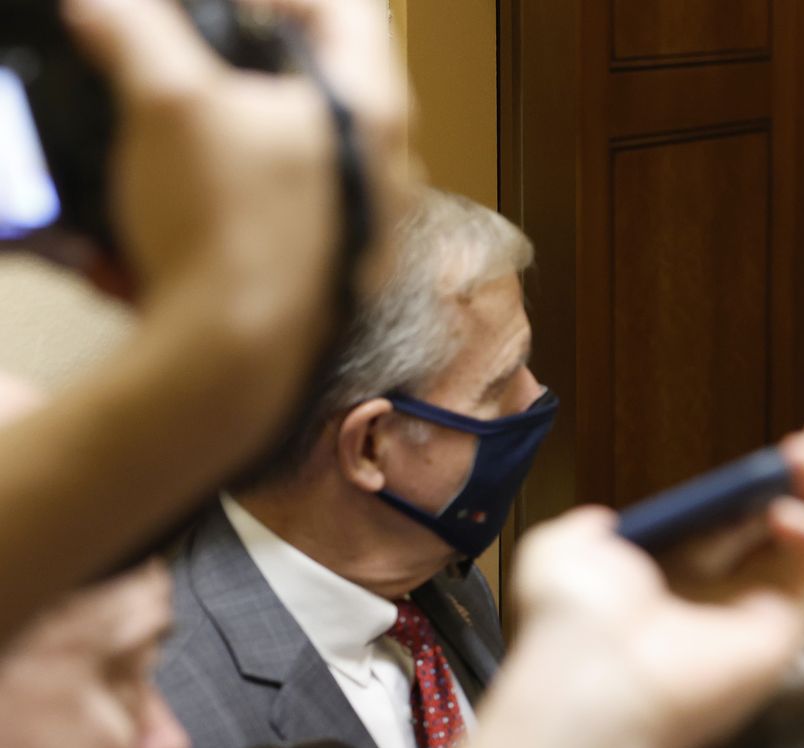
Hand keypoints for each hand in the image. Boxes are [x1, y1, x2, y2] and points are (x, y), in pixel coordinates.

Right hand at [64, 0, 415, 338]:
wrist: (235, 352)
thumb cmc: (225, 226)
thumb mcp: (168, 102)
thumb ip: (139, 33)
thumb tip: (110, 8)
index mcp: (372, 105)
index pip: (345, 4)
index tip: (220, 4)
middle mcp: (388, 159)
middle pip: (324, 71)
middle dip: (249, 57)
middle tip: (190, 57)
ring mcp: (368, 214)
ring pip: (305, 137)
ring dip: (239, 122)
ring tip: (181, 124)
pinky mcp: (338, 258)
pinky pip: (294, 198)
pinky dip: (244, 181)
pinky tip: (193, 192)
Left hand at [433, 412, 803, 747]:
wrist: (590, 681)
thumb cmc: (573, 620)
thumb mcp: (561, 553)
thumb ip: (586, 530)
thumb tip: (600, 521)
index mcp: (678, 576)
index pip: (737, 520)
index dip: (763, 480)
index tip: (786, 443)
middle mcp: (724, 595)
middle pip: (787, 526)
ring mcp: (760, 615)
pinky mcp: (785, 634)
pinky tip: (790, 511)